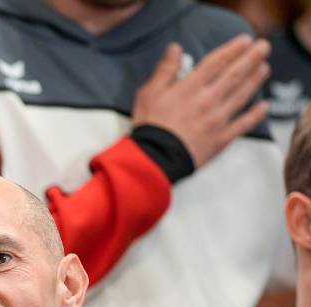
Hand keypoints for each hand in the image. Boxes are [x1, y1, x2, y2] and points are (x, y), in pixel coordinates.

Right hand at [132, 36, 269, 168]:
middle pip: (234, 75)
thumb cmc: (150, 126)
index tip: (245, 40)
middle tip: (264, 47)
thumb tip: (175, 48)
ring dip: (255, 80)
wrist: (155, 159)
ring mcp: (217, 119)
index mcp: (190, 88)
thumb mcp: (149, 93)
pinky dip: (255, 115)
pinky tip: (264, 106)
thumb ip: (165, 69)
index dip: (232, 49)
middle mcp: (208, 100)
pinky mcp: (221, 138)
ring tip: (265, 68)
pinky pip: (243, 124)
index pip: (216, 63)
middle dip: (251, 58)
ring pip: (241, 95)